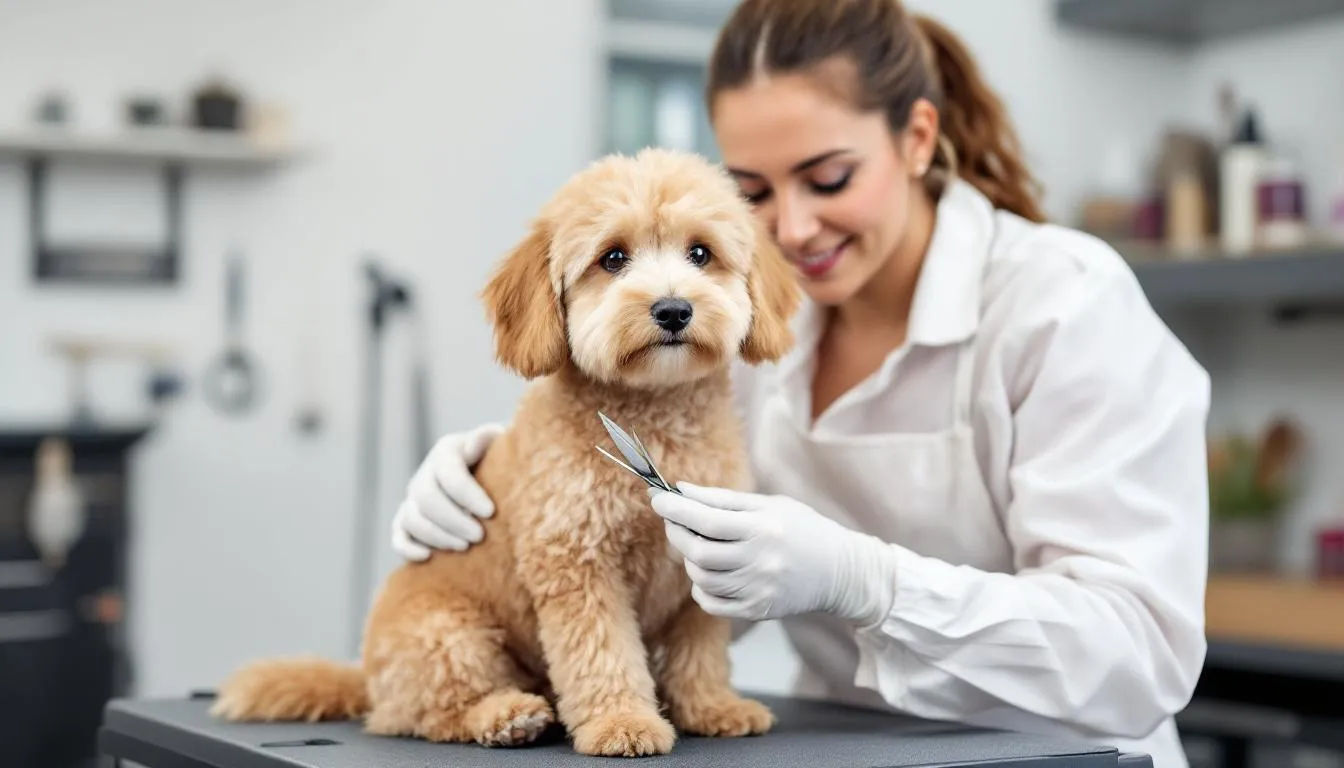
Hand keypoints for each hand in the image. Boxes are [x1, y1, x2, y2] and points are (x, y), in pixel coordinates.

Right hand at [391, 422, 504, 560]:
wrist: (492, 477)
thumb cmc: (500, 461)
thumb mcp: (499, 444)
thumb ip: (488, 440)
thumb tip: (474, 443)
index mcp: (447, 451)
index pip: (450, 473)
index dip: (468, 495)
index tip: (490, 512)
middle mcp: (426, 473)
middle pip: (427, 498)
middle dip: (454, 520)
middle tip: (480, 536)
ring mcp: (413, 497)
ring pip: (412, 518)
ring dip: (437, 536)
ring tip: (465, 546)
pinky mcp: (408, 520)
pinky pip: (398, 535)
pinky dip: (407, 548)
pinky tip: (428, 557)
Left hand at [649, 483, 897, 625]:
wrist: (840, 572)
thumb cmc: (803, 529)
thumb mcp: (769, 505)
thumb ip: (724, 499)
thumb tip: (681, 491)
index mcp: (764, 529)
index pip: (707, 520)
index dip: (676, 510)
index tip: (657, 498)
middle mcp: (760, 562)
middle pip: (699, 553)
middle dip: (677, 534)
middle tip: (674, 520)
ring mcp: (758, 590)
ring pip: (701, 578)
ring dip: (689, 559)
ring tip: (697, 544)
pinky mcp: (756, 611)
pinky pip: (712, 603)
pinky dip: (701, 587)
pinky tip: (710, 572)